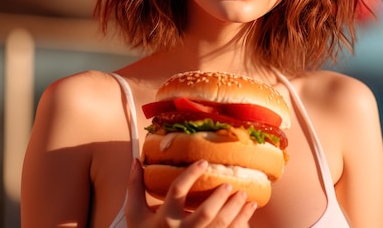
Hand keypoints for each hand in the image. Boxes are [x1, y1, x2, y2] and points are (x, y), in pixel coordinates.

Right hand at [126, 159, 256, 226]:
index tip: (204, 162)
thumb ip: (135, 187)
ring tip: (244, 195)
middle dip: (220, 197)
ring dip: (236, 211)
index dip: (191, 174)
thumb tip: (136, 161)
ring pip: (220, 226)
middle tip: (230, 184)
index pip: (177, 190)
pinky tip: (248, 213)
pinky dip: (241, 224)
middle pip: (205, 213)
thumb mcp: (134, 214)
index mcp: (164, 218)